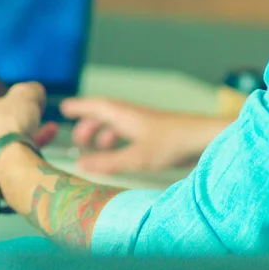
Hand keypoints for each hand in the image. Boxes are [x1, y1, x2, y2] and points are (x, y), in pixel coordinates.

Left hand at [0, 82, 58, 170]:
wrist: (15, 166)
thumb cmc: (10, 128)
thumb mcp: (26, 95)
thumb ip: (29, 89)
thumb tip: (34, 91)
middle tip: (14, 103)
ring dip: (16, 126)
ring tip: (38, 120)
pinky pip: (9, 150)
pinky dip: (26, 142)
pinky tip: (47, 134)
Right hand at [59, 97, 231, 174]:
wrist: (204, 137)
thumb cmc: (173, 143)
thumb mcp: (136, 156)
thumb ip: (108, 162)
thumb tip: (80, 164)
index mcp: (126, 115)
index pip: (96, 106)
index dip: (79, 107)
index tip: (64, 108)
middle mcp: (134, 115)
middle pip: (105, 113)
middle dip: (89, 123)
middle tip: (77, 138)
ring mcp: (146, 122)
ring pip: (118, 122)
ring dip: (104, 131)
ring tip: (97, 146)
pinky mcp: (156, 131)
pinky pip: (129, 130)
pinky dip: (119, 138)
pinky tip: (123, 150)